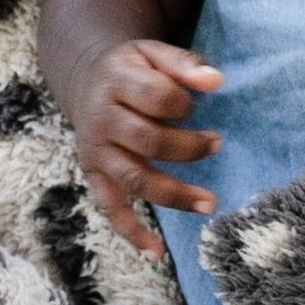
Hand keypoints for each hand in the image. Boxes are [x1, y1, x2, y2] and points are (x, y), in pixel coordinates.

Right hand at [69, 39, 223, 257]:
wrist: (86, 79)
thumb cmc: (133, 68)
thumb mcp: (153, 53)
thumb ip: (185, 64)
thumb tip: (218, 81)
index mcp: (116, 81)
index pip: (156, 96)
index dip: (183, 103)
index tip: (197, 105)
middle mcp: (101, 119)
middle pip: (147, 141)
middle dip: (188, 147)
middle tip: (218, 143)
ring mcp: (96, 151)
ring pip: (134, 180)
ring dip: (174, 194)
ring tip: (210, 203)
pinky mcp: (94, 175)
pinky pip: (110, 208)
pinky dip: (131, 233)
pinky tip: (157, 251)